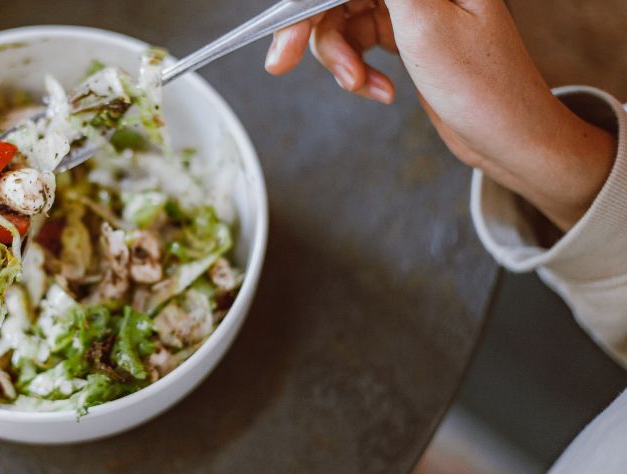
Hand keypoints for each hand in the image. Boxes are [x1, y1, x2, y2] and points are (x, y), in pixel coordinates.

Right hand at [264, 0, 616, 230]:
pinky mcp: (407, 35)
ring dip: (339, 58)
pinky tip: (379, 90)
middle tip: (281, 62)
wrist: (512, 139)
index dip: (309, 4)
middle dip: (312, 32)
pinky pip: (360, 42)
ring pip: (343, 21)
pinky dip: (358, 69)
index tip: (284, 29)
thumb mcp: (424, 24)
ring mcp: (413, 8)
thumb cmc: (485, 86)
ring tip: (359, 86)